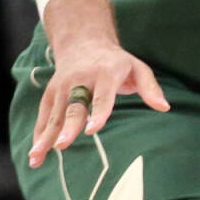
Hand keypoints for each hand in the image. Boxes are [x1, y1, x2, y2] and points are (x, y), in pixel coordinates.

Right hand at [28, 36, 167, 167]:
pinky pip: (44, 116)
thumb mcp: (138, 68)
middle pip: (74, 106)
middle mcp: (80, 80)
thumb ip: (150, 88)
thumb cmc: (117, 62)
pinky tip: (35, 155)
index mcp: (105, 73)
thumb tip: (165, 108)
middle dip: (68, 126)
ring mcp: (62, 87)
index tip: (92, 130)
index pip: (102, 96)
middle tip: (63, 145)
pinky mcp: (50, 94)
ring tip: (37, 157)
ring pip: (55, 114)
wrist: (84, 42)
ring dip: (45, 136)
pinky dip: (39, 135)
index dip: (98, 113)